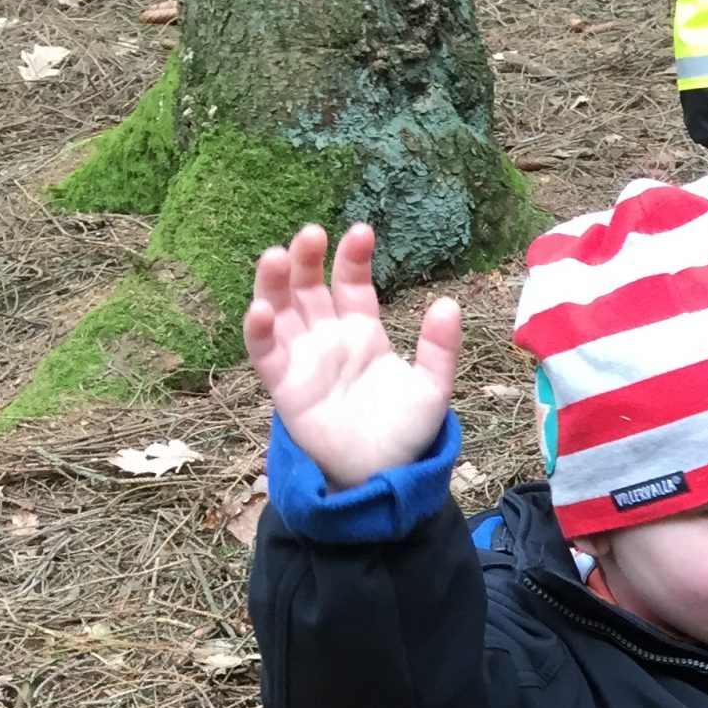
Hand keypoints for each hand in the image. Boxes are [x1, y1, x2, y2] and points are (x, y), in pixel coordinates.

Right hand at [243, 223, 461, 491]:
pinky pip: (264, 352)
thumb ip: (439, 349)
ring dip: (274, 283)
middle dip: (307, 259)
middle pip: (309, 287)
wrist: (382, 476)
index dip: (353, 258)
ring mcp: (303, 357)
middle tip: (312, 233)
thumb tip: (449, 303)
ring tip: (276, 256)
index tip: (361, 231)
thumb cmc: (406, 432)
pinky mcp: (283, 384)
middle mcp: (328, 337)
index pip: (352, 284)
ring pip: (280, 310)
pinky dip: (258, 330)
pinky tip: (261, 309)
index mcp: (363, 332)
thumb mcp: (432, 388)